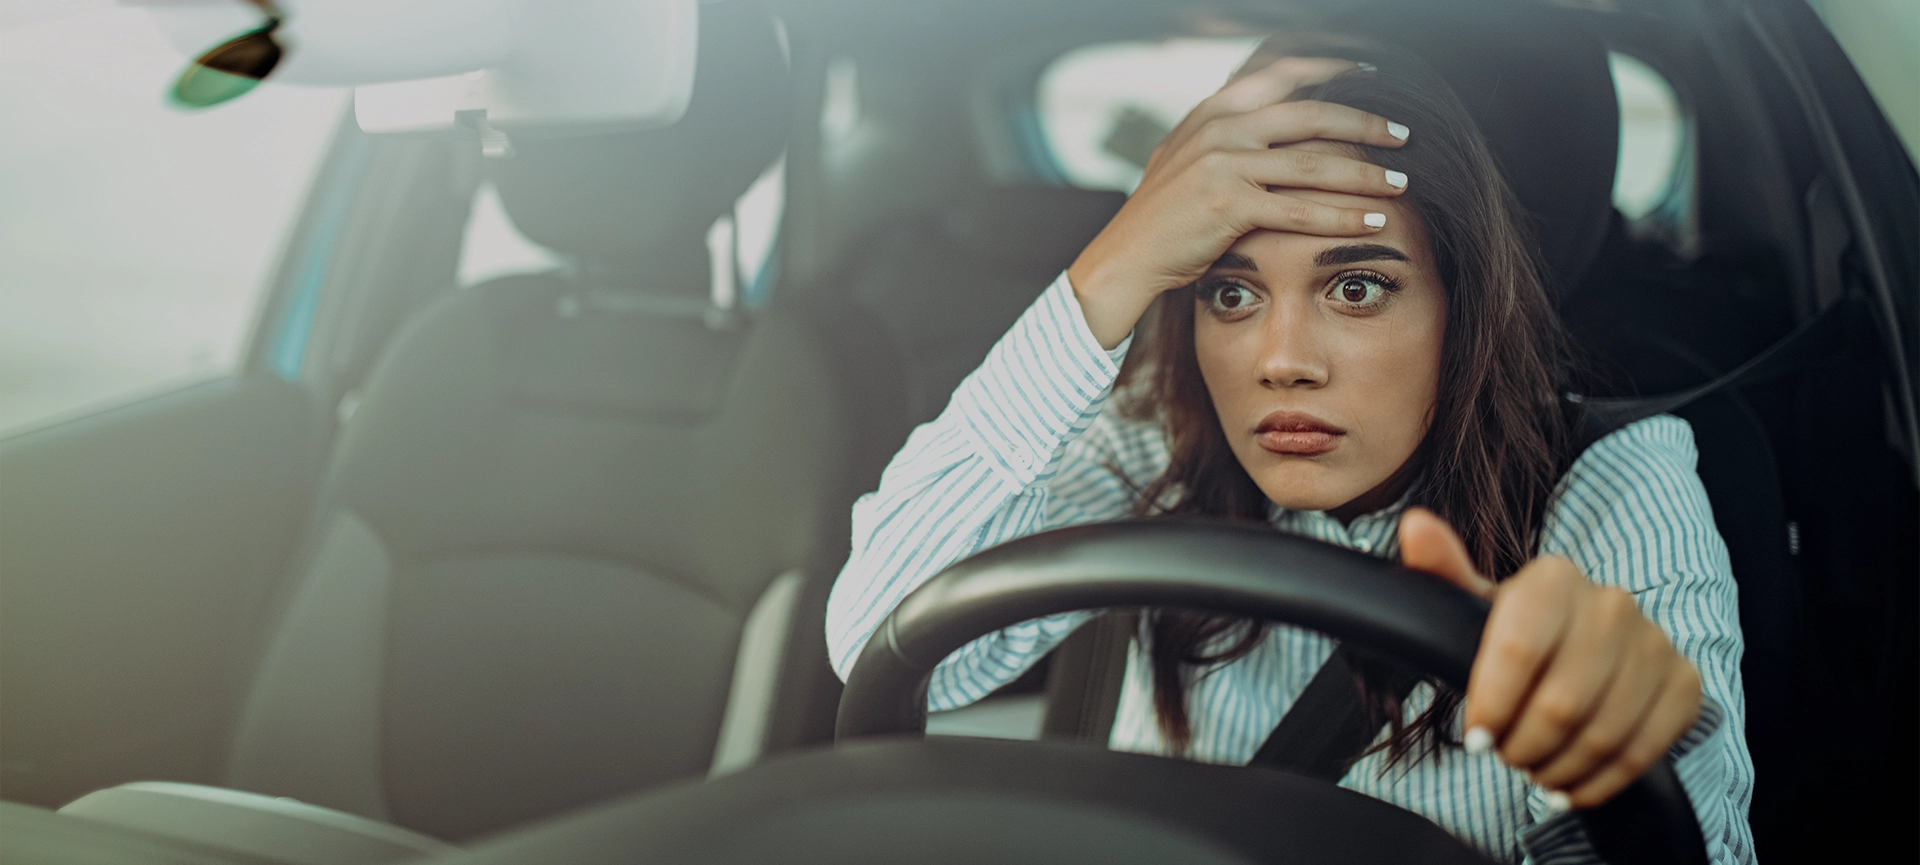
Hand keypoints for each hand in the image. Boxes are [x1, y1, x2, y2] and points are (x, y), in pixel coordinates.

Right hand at [1065, 56, 1412, 347]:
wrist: (1124, 258)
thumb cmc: (1160, 217)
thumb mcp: (1184, 158)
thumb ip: (1222, 135)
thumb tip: (1263, 121)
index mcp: (1213, 111)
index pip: (1283, 76)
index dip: (1332, 73)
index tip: (1370, 79)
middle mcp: (1220, 128)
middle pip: (1311, 115)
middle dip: (1364, 125)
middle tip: (1402, 136)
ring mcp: (1223, 164)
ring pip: (1313, 164)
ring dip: (1364, 173)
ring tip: (1400, 182)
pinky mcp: (1229, 204)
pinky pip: (1300, 208)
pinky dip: (1342, 215)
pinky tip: (1372, 221)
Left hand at [1397, 507, 1703, 809]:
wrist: (1589, 648)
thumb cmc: (1521, 632)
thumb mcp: (1475, 606)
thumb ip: (1442, 572)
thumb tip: (1414, 526)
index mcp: (1555, 579)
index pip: (1520, 650)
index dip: (1493, 704)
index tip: (1476, 737)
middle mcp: (1613, 604)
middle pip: (1561, 703)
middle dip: (1523, 744)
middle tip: (1506, 754)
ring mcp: (1655, 644)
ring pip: (1602, 734)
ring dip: (1557, 767)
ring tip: (1534, 768)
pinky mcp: (1683, 684)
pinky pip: (1641, 752)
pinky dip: (1598, 782)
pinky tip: (1570, 784)